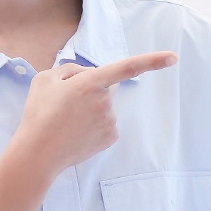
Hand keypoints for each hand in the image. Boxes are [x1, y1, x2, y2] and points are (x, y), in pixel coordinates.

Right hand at [15, 51, 178, 175]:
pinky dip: (93, 125)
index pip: (127, 67)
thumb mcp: (46, 79)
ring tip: (66, 120)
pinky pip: (105, 123)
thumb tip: (86, 74)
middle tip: (64, 103)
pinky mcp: (110, 138)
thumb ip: (70, 69)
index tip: (173, 57)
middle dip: (90, 89)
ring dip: (89, 109)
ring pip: (104, 106)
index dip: (152, 61)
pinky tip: (76, 132)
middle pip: (105, 87)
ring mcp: (110, 121)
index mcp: (91, 82)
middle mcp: (106, 101)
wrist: (38, 153)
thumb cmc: (38, 114)